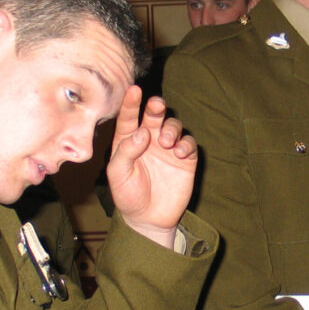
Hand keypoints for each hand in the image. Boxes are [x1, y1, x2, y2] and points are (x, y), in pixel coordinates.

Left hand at [107, 85, 197, 248]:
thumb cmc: (128, 195)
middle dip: (156, 107)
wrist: (148, 219)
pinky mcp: (185, 159)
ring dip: (171, 129)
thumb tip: (142, 132)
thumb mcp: (118, 174)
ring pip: (173, 126)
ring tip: (166, 142)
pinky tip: (180, 153)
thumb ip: (126, 151)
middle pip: (154, 116)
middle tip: (156, 105)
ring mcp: (168, 148)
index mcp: (128, 140)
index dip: (131, 103)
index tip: (134, 90)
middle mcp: (149, 139)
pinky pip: (189, 144)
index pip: (129, 117)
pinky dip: (186, 144)